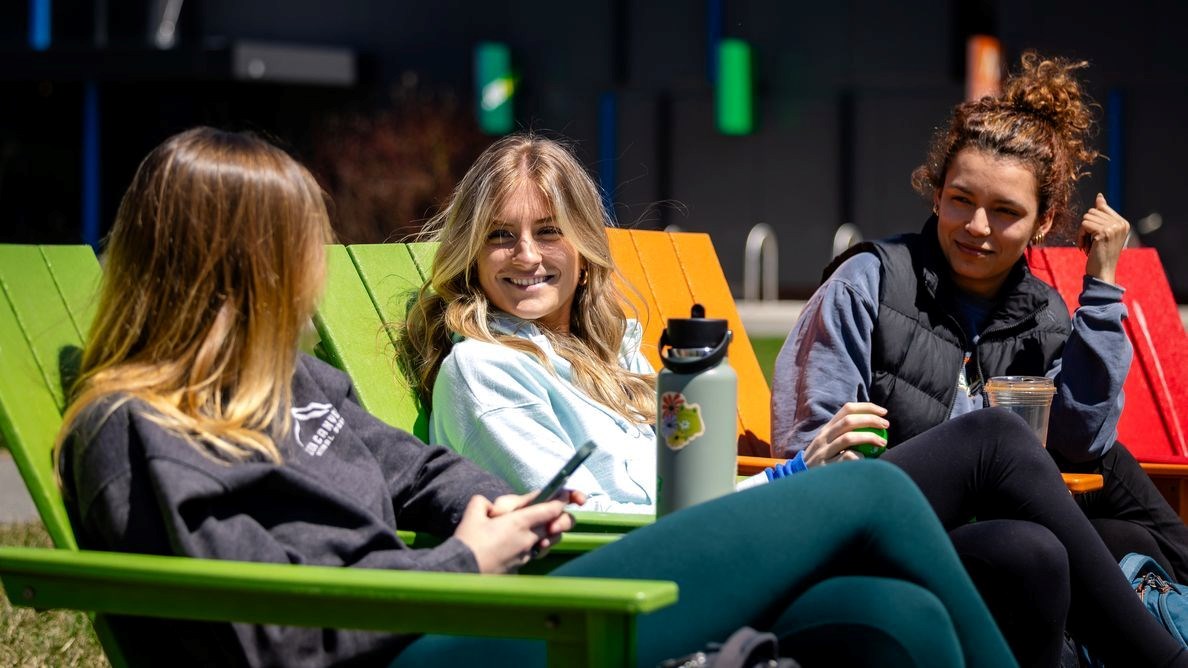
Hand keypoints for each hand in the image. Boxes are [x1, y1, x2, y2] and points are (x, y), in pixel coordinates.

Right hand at [454, 493, 578, 572]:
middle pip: (557, 525)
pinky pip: (536, 553)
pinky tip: (529, 544)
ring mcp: (526, 554)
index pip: (551, 508)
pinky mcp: (521, 566)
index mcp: (520, 521)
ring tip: (547, 528)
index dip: (562, 499)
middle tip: (559, 512)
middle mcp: (528, 538)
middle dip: (562, 517)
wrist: (463, 571)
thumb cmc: (468, 542)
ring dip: (551, 533)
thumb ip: (484, 502)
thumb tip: (489, 506)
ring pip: (550, 541)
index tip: (567, 494)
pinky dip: (537, 546)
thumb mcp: (474, 513)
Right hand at [804, 402, 889, 467]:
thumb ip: (845, 434)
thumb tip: (874, 426)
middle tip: (886, 425)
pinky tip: (866, 461)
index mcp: (827, 429)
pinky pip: (847, 458)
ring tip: (882, 442)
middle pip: (849, 421)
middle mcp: (824, 438)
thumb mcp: (829, 444)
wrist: (801, 479)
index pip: (847, 409)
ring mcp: (823, 452)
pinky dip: (860, 457)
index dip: (867, 407)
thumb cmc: (823, 461)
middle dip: (870, 420)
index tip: (883, 412)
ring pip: (848, 438)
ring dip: (869, 437)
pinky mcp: (826, 467)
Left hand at [1080, 193, 1129, 284]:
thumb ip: (1102, 215)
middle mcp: (1121, 223)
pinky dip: (1080, 236)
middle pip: (1092, 212)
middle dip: (1086, 228)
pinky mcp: (1104, 232)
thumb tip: (1099, 196)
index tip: (1094, 238)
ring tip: (1089, 246)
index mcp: (1123, 223)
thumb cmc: (1101, 255)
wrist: (1102, 273)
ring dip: (1082, 233)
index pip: (1101, 208)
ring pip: (1086, 218)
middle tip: (1090, 244)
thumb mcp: (1103, 233)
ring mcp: (1113, 227)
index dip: (1092, 222)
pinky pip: (1084, 225)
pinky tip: (1085, 248)